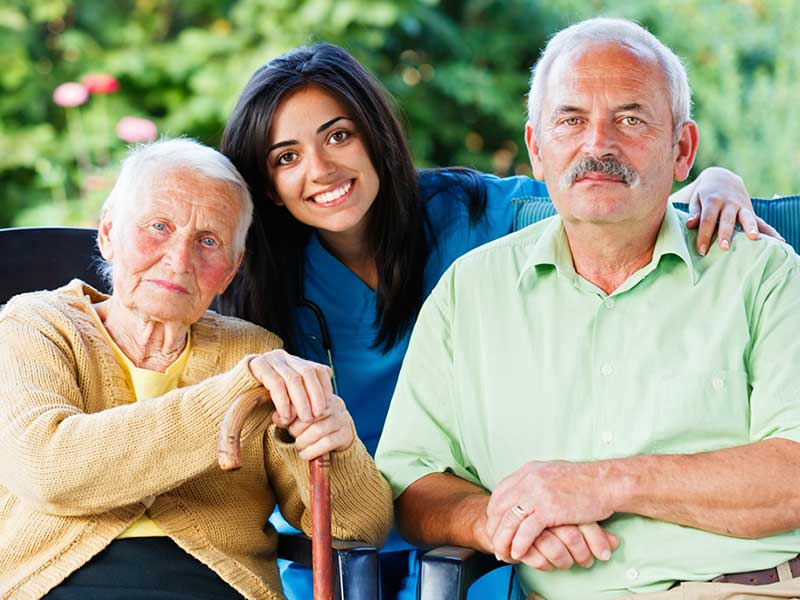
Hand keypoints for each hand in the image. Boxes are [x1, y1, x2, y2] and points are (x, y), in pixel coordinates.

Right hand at [249, 349, 332, 424]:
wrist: (232, 397)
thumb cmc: (265, 402)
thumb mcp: (289, 397)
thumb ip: (305, 396)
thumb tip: (329, 400)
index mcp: (296, 361)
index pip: (319, 370)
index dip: (325, 389)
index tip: (327, 408)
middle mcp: (284, 356)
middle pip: (308, 373)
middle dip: (315, 396)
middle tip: (316, 417)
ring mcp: (270, 358)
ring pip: (293, 379)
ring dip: (301, 402)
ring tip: (303, 419)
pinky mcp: (256, 365)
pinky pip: (275, 383)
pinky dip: (283, 402)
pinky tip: (285, 416)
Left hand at [276, 395, 354, 460]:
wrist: (339, 438)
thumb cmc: (315, 424)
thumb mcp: (301, 417)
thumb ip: (288, 415)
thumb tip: (276, 417)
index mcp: (322, 395)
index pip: (304, 399)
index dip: (291, 412)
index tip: (283, 422)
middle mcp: (335, 404)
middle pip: (310, 415)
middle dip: (296, 428)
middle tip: (292, 435)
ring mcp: (342, 419)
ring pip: (318, 430)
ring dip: (303, 441)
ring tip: (298, 446)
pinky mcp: (345, 435)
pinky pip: (327, 443)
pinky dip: (312, 451)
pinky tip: (304, 454)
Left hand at [485, 460, 616, 563]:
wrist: (605, 482)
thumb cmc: (583, 482)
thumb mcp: (552, 474)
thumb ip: (535, 482)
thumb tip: (524, 491)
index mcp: (528, 471)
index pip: (500, 493)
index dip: (494, 512)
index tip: (495, 526)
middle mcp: (528, 480)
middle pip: (499, 508)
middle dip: (494, 528)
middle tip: (495, 544)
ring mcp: (536, 494)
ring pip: (509, 521)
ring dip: (503, 540)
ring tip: (503, 553)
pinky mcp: (548, 509)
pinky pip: (525, 531)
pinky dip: (519, 544)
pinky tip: (518, 553)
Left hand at [685, 166, 783, 254]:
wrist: (722, 177)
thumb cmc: (705, 194)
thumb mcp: (696, 200)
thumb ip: (694, 213)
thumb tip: (689, 225)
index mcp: (712, 201)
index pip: (707, 220)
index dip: (703, 235)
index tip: (701, 250)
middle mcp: (729, 203)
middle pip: (727, 220)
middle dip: (725, 234)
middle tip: (724, 248)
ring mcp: (742, 206)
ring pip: (747, 217)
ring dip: (750, 227)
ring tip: (753, 238)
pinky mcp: (751, 211)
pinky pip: (762, 222)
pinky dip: (770, 231)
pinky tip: (779, 241)